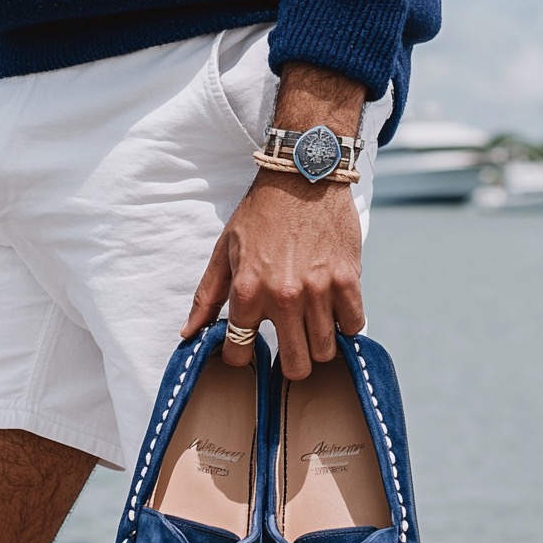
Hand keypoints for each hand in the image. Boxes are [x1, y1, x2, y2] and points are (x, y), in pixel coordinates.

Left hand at [181, 62, 369, 379]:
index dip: (242, 355)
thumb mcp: (224, 251)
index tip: (248, 346)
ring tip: (311, 325)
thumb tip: (189, 333)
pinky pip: (353, 326)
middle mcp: (283, 297)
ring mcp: (319, 290)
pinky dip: (344, 324)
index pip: (241, 354)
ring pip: (325, 351)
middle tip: (289, 345)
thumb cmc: (261, 214)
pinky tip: (332, 309)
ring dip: (318, 344)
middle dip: (290, 362)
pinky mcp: (347, 280)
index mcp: (247, 291)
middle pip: (295, 365)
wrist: (302, 176)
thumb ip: (207, 296)